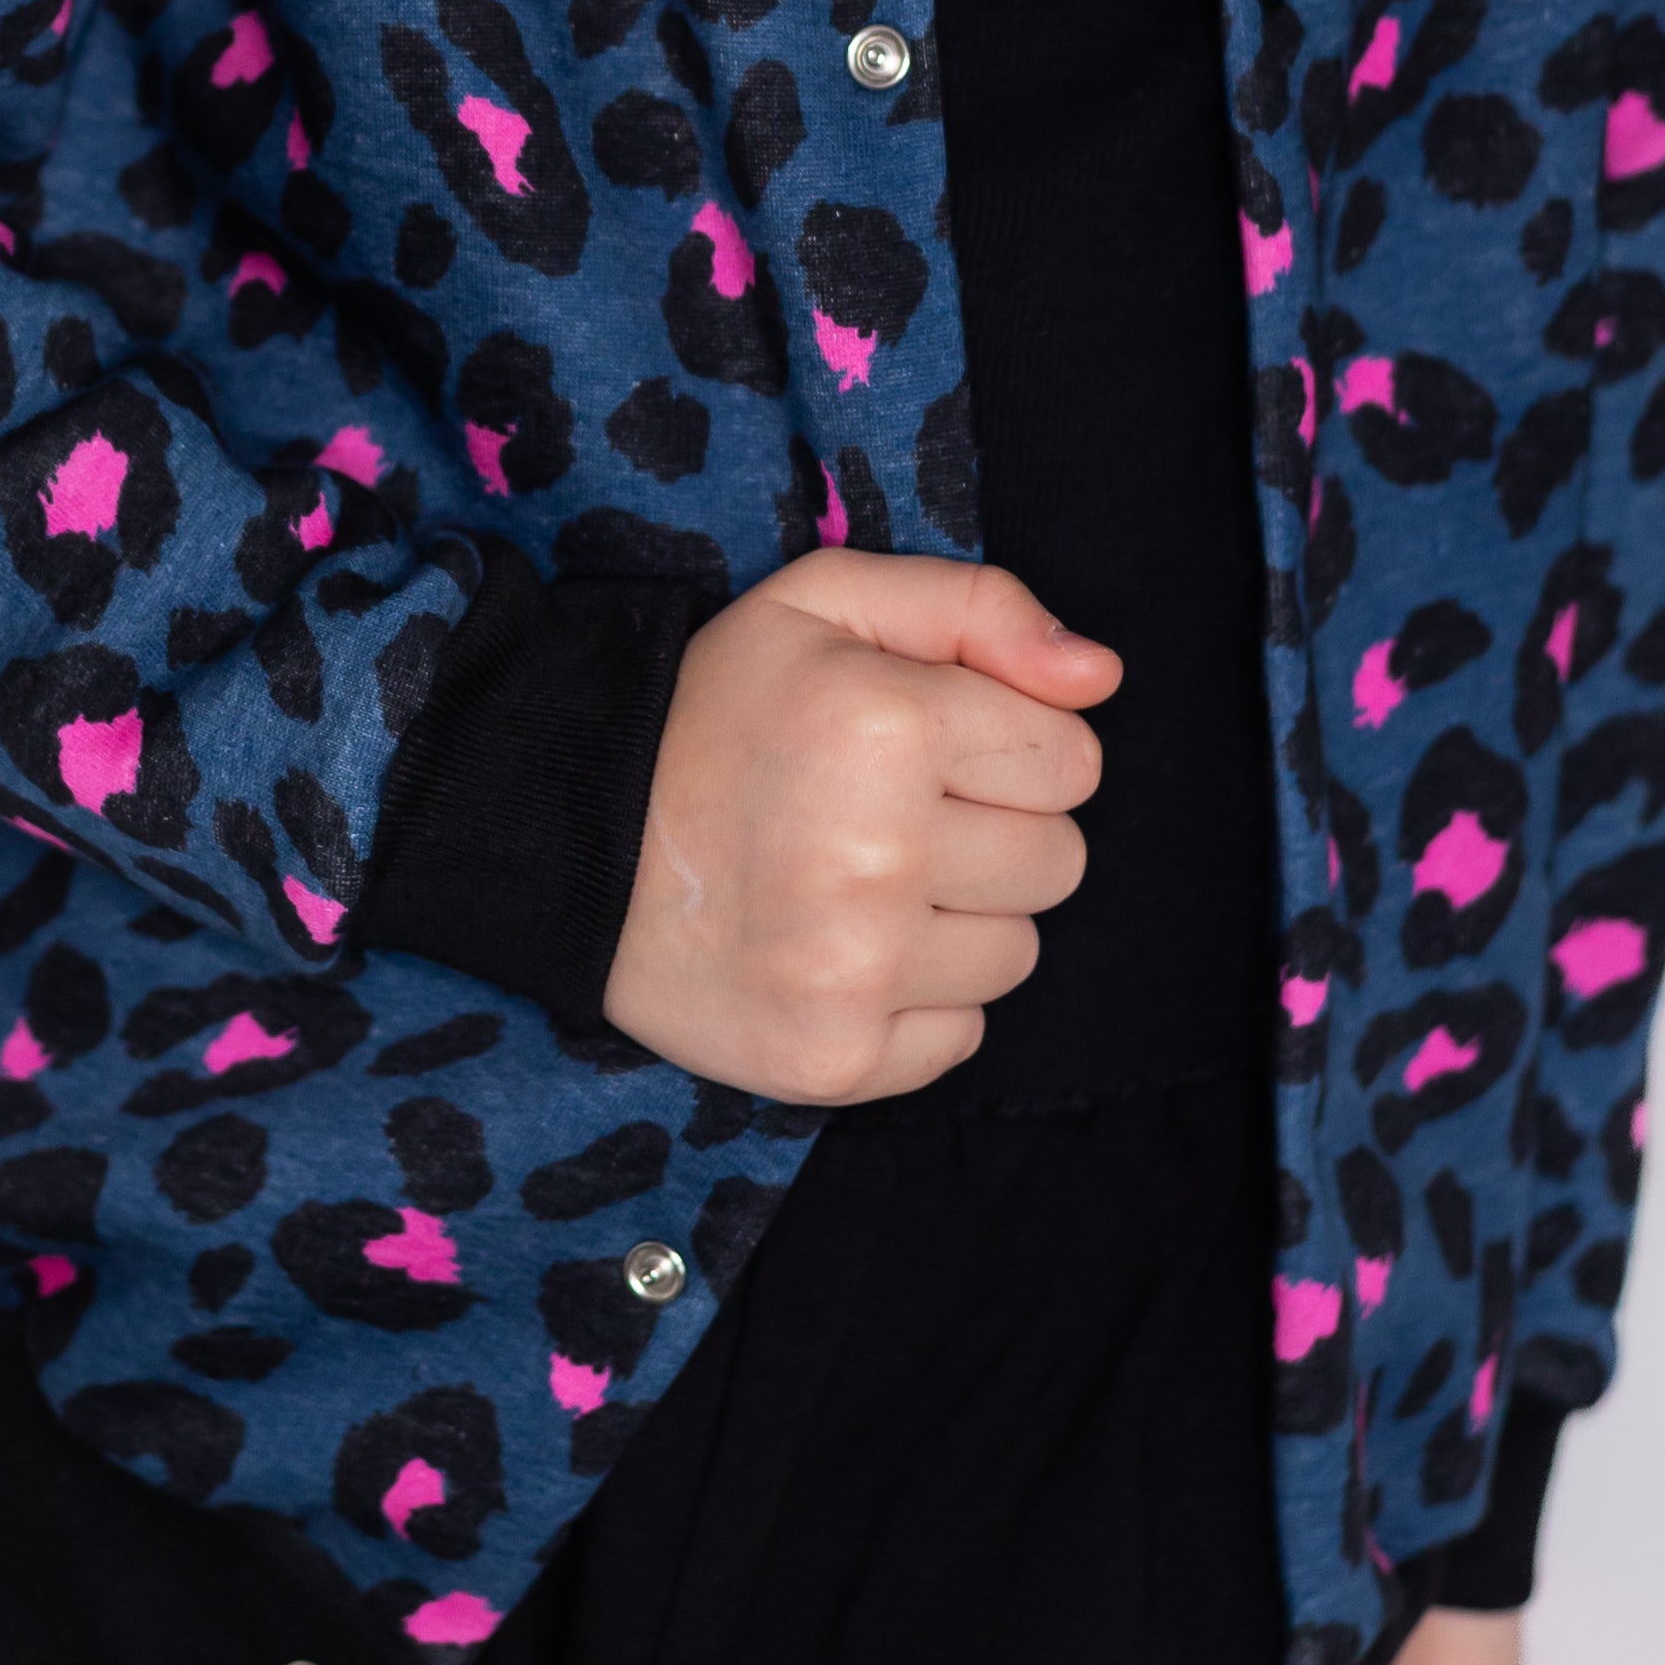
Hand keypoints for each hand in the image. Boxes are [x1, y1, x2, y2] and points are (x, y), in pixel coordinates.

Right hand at [601, 553, 1117, 1106]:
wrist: (565, 841)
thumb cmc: (713, 713)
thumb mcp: (827, 604)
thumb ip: (978, 607)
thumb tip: (1099, 676)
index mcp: (888, 725)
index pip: (1071, 760)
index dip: (1005, 746)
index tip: (923, 746)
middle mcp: (877, 854)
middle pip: (1058, 863)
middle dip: (992, 832)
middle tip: (882, 815)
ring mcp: (853, 971)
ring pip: (1016, 954)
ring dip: (956, 919)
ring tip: (854, 883)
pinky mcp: (832, 1060)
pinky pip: (961, 1037)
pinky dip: (915, 1001)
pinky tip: (838, 952)